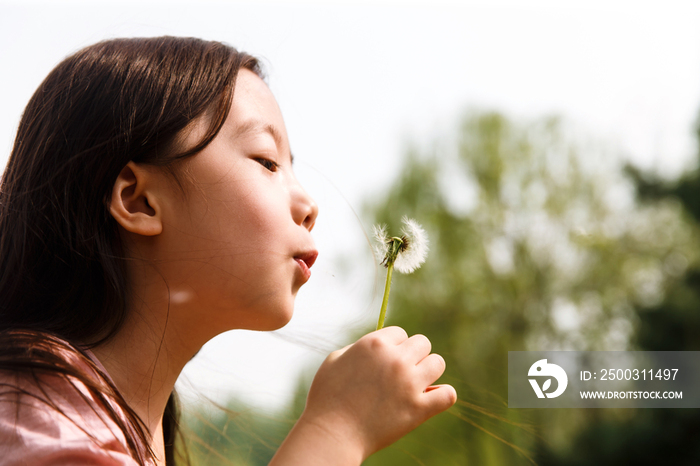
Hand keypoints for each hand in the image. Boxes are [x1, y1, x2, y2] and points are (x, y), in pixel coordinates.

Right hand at [299, 326, 456, 460]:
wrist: (332, 434)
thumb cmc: (327, 398)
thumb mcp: (335, 360)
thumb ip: (358, 347)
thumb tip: (378, 345)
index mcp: (374, 344)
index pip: (400, 333)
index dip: (394, 347)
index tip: (385, 362)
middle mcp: (395, 359)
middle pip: (422, 343)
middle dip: (413, 355)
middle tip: (401, 373)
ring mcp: (409, 383)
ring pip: (438, 363)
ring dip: (428, 372)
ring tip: (416, 384)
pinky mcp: (419, 409)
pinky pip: (448, 394)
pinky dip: (443, 396)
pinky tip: (432, 399)